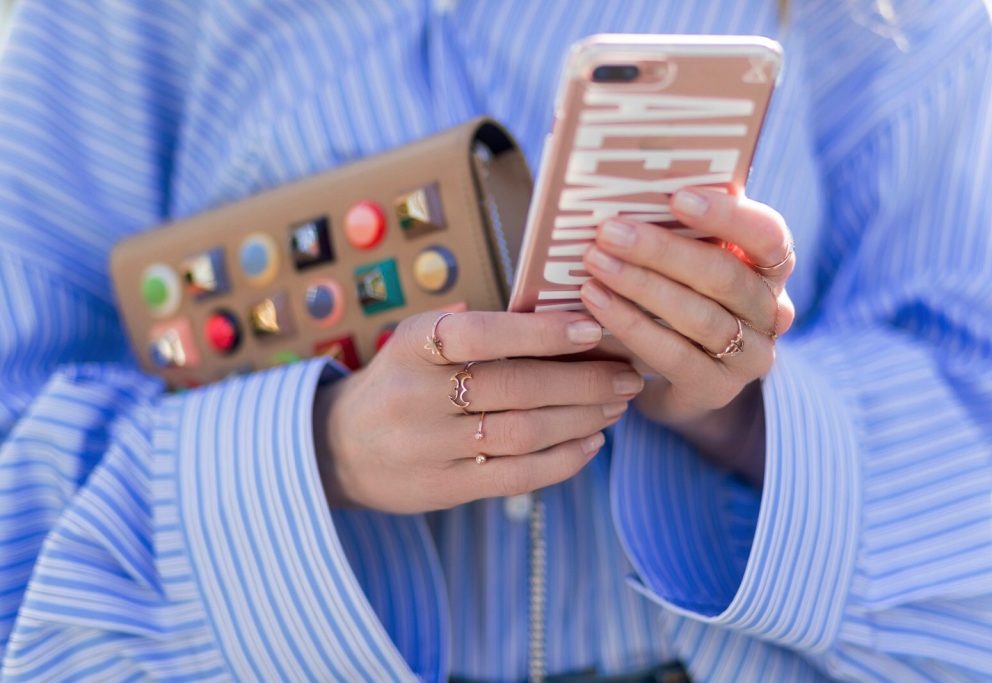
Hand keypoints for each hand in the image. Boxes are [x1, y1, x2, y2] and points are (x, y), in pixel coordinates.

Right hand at [313, 311, 643, 512]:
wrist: (338, 447)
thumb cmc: (399, 381)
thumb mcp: (417, 341)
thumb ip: (473, 329)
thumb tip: (558, 315)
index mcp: (412, 345)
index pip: (481, 333)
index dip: (540, 332)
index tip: (592, 329)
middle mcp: (417, 395)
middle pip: (515, 388)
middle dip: (582, 381)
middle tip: (626, 375)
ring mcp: (429, 446)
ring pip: (522, 433)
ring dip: (580, 419)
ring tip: (616, 406)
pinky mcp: (443, 487)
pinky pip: (514, 476)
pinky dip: (561, 461)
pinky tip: (591, 444)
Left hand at [579, 188, 794, 483]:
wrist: (673, 377)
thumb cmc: (674, 295)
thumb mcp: (681, 258)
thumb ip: (673, 224)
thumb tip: (625, 180)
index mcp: (771, 268)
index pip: (768, 236)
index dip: (728, 217)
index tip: (677, 197)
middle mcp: (772, 312)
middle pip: (726, 277)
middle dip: (663, 251)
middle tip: (610, 231)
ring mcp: (750, 356)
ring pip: (701, 318)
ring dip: (642, 287)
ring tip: (594, 264)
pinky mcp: (717, 389)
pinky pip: (676, 356)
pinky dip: (632, 327)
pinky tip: (597, 303)